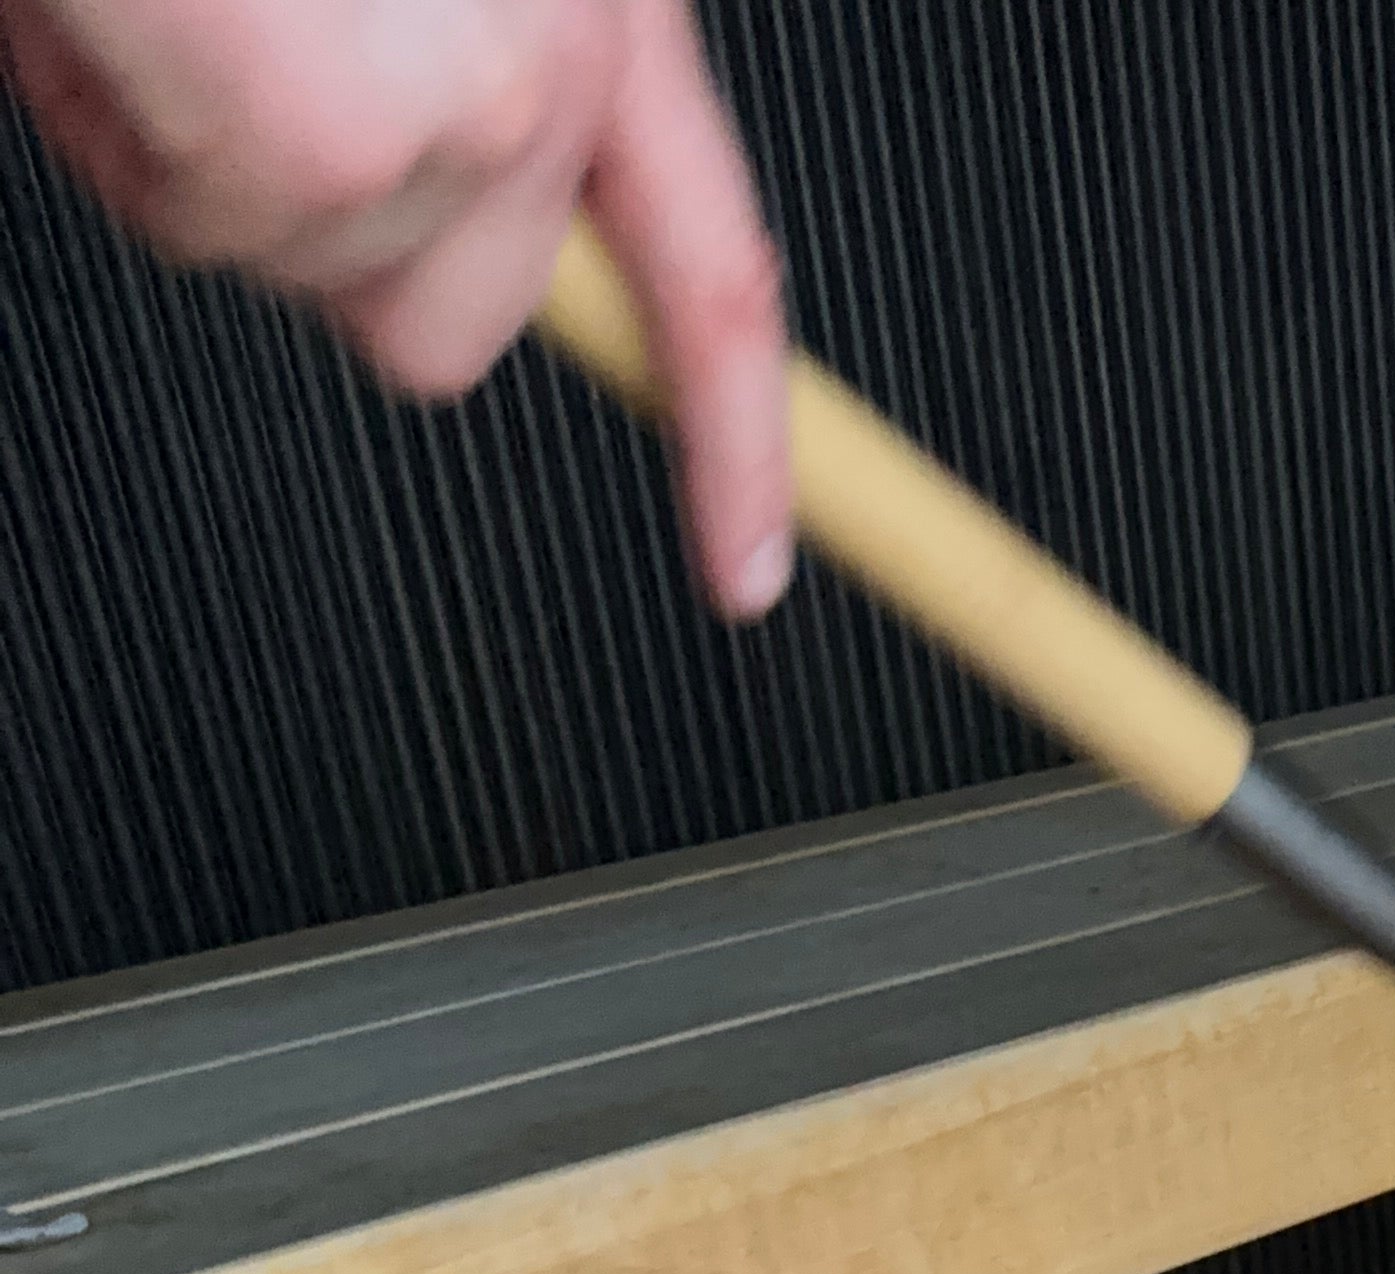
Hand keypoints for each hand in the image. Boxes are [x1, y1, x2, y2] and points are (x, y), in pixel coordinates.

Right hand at [0, 0, 791, 615]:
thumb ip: (465, 54)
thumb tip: (452, 172)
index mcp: (595, 3)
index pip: (708, 271)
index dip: (737, 438)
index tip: (751, 568)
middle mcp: (549, 69)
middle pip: (456, 325)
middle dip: (335, 245)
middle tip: (252, 76)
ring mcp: (444, 119)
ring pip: (299, 271)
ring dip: (199, 149)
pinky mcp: (323, 149)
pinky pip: (186, 221)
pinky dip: (117, 119)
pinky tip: (116, 1)